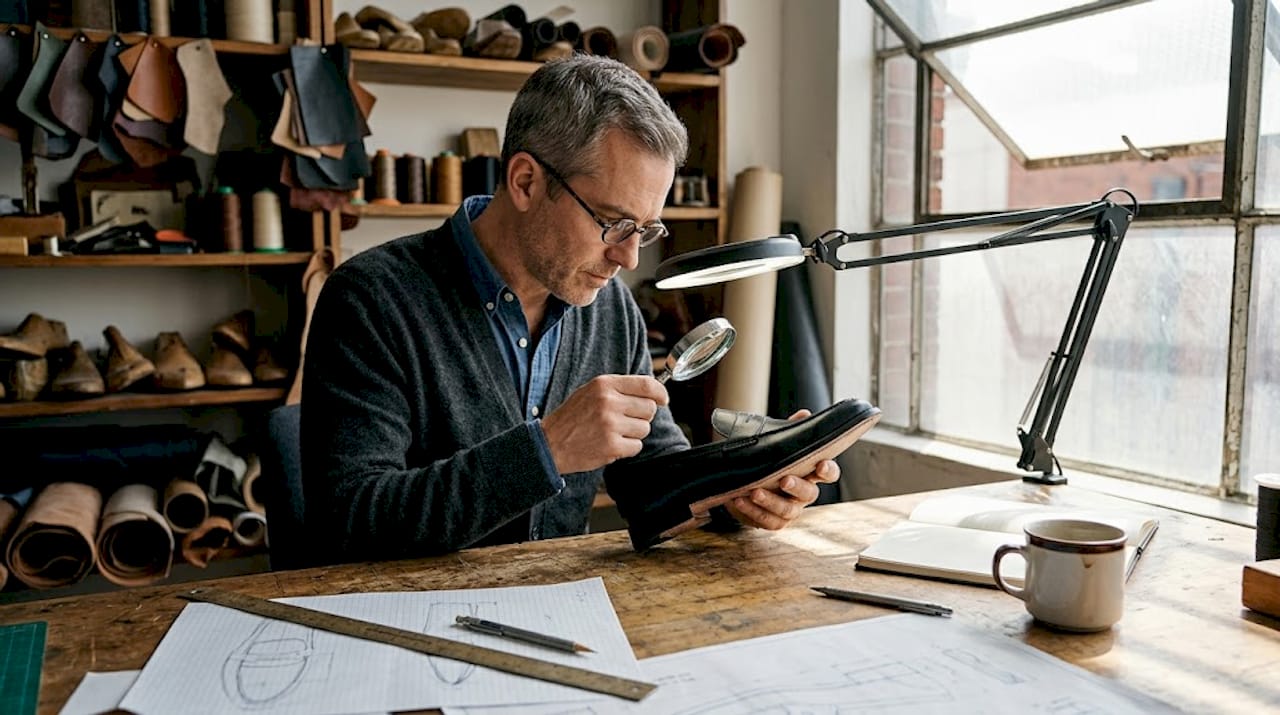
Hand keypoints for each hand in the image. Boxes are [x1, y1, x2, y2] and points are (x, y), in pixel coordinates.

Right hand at [541, 375, 668, 473]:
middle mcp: (609, 402)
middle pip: (649, 409)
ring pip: (644, 429)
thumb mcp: (591, 392)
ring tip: (612, 433)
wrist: (550, 444)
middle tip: (624, 421)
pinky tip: (609, 444)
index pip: (646, 384)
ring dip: (633, 433)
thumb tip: (653, 392)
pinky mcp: (612, 445)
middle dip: (641, 416)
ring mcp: (610, 424)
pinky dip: (626, 448)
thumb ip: (619, 389)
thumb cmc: (572, 418)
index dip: (660, 393)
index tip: (664, 399)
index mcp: (604, 384)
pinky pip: (636, 446)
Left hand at [724, 409, 841, 530]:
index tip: (820, 464)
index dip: (828, 470)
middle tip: (784, 479)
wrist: (746, 485)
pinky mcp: (775, 522)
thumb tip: (804, 415)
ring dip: (770, 501)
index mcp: (810, 473)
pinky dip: (753, 511)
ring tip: (754, 491)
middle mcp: (804, 494)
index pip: (828, 473)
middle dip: (797, 487)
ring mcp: (791, 510)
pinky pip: (768, 521)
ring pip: (787, 510)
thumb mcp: (777, 444)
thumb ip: (790, 431)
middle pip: (809, 494)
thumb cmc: (768, 463)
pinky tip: (740, 499)